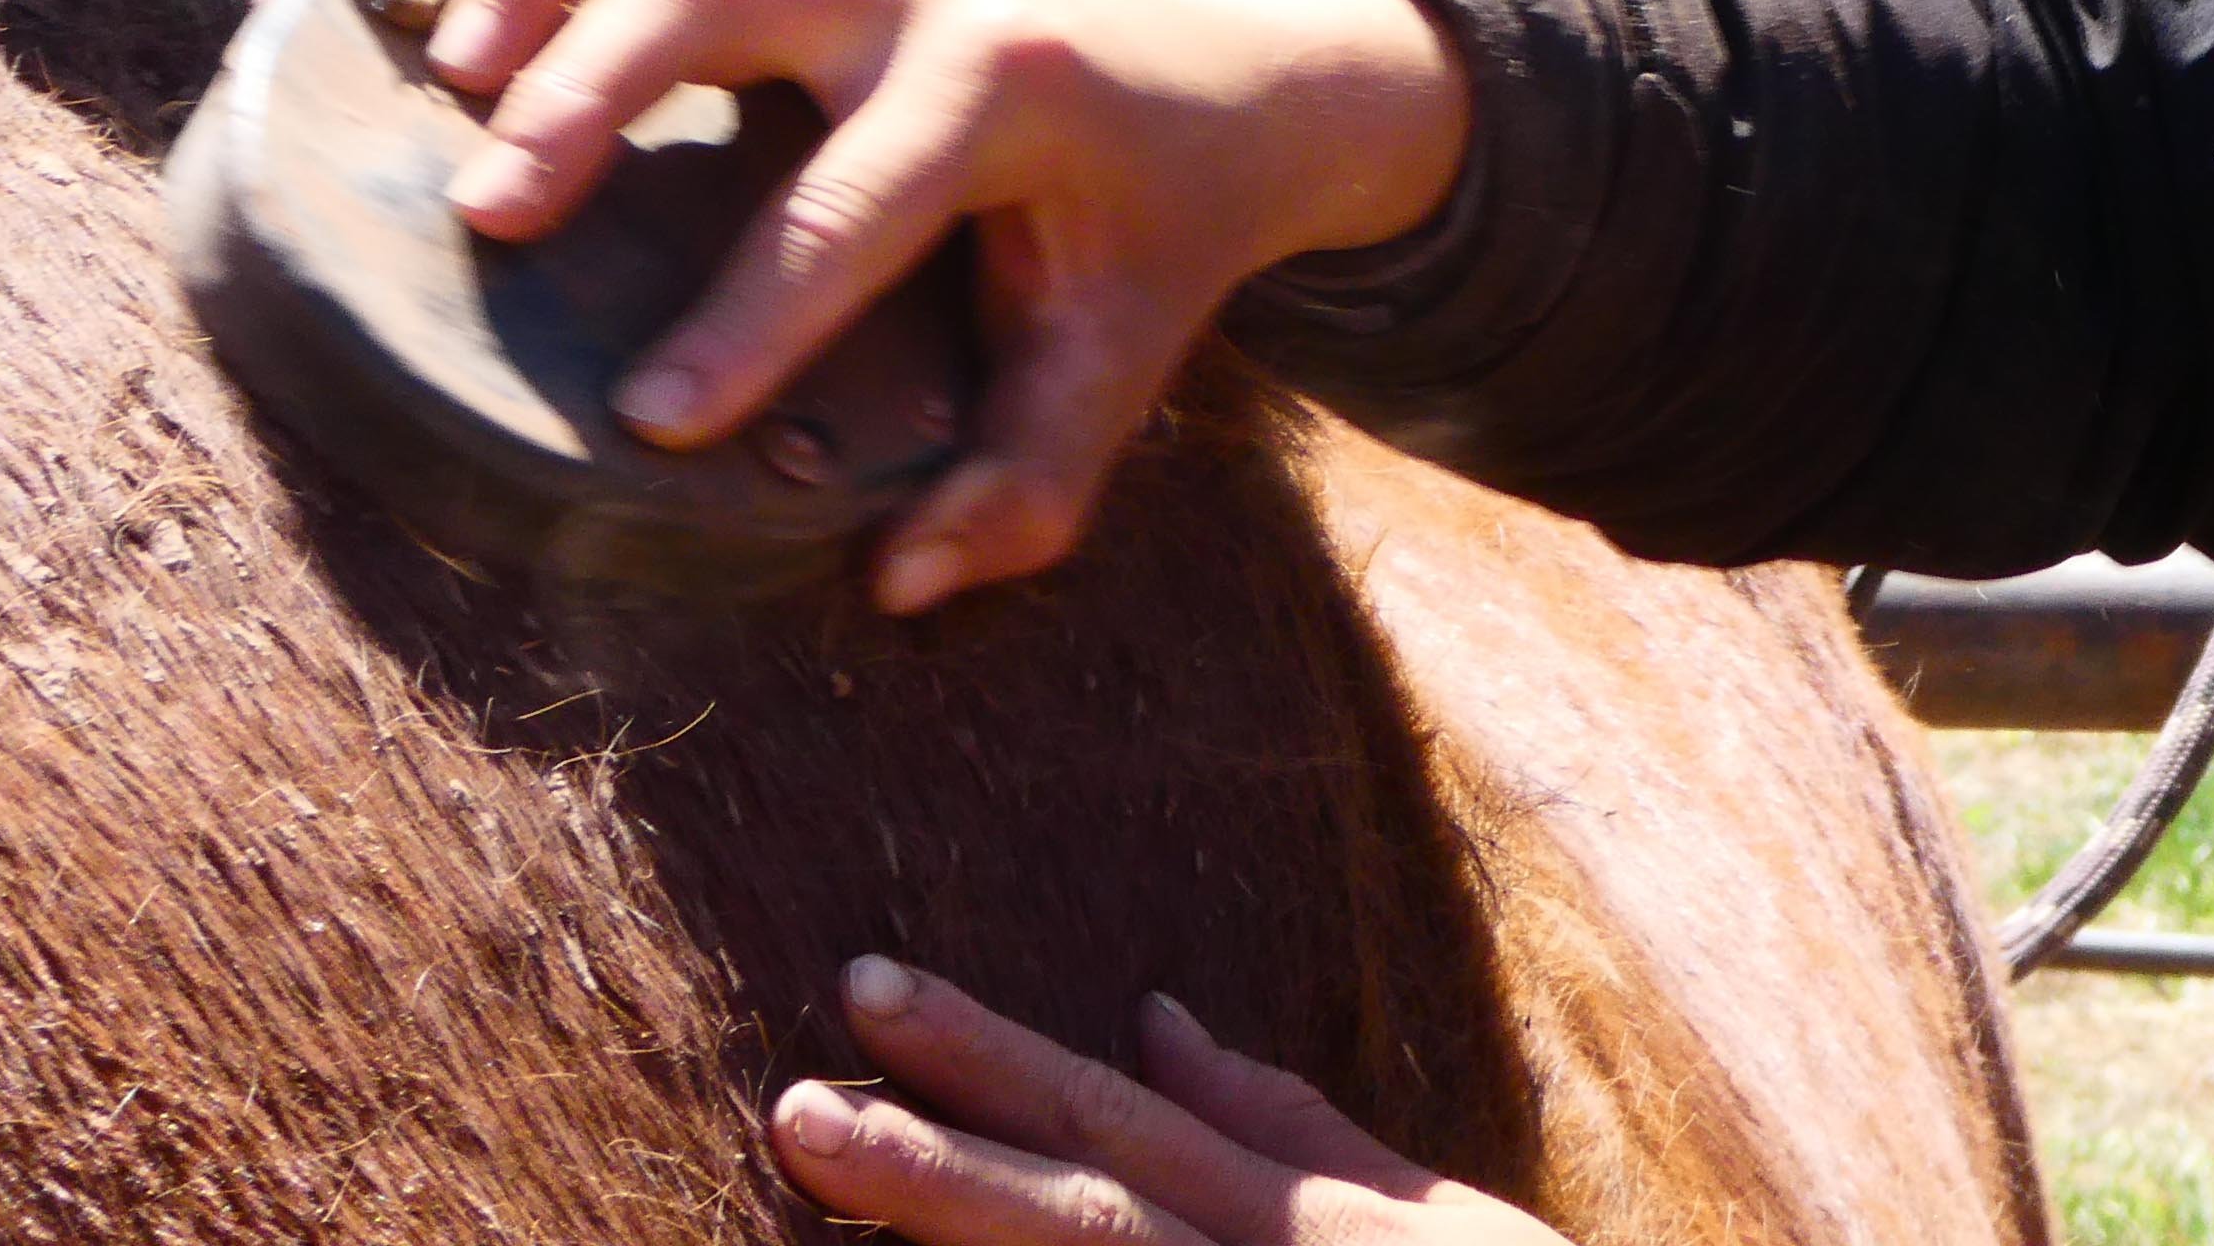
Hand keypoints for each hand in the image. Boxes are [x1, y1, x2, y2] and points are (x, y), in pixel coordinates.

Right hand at [425, 0, 1469, 613]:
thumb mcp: (1128, 355)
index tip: (649, 422)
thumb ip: (1031, 481)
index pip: (857, 204)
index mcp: (1011, 90)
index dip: (753, 317)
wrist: (1234, 57)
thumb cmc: (1159, 223)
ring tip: (447, 72)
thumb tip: (902, 583)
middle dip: (586, 93)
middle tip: (484, 220)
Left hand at [773, 953, 1555, 1243]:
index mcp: (1286, 1210)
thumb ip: (1285, 1120)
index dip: (987, 1058)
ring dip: (955, 1239)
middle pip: (1079, 1210)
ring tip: (821, 1176)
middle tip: (795, 1106)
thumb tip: (1155, 1021)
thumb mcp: (1418, 1210)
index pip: (1113, 1116)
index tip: (866, 992)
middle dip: (933, 1158)